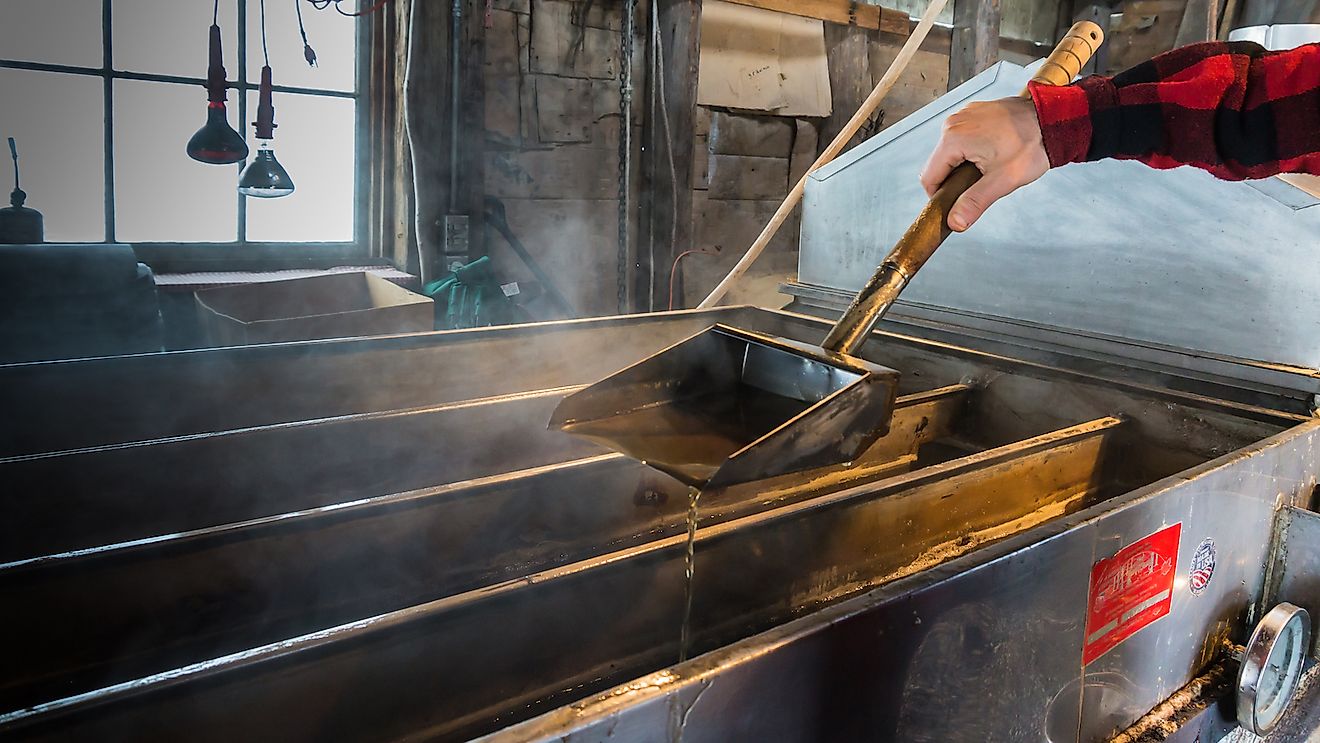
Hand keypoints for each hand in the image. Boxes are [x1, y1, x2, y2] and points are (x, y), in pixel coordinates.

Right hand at [919, 96, 1049, 231]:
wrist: (1054, 120)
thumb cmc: (1032, 145)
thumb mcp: (1002, 181)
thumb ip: (974, 202)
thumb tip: (954, 222)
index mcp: (953, 138)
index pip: (929, 178)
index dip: (941, 197)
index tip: (959, 203)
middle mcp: (953, 122)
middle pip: (939, 164)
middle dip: (955, 180)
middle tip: (984, 184)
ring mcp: (964, 115)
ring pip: (950, 152)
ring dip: (964, 165)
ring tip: (991, 167)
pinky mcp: (974, 113)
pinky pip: (962, 138)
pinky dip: (972, 150)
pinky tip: (993, 153)